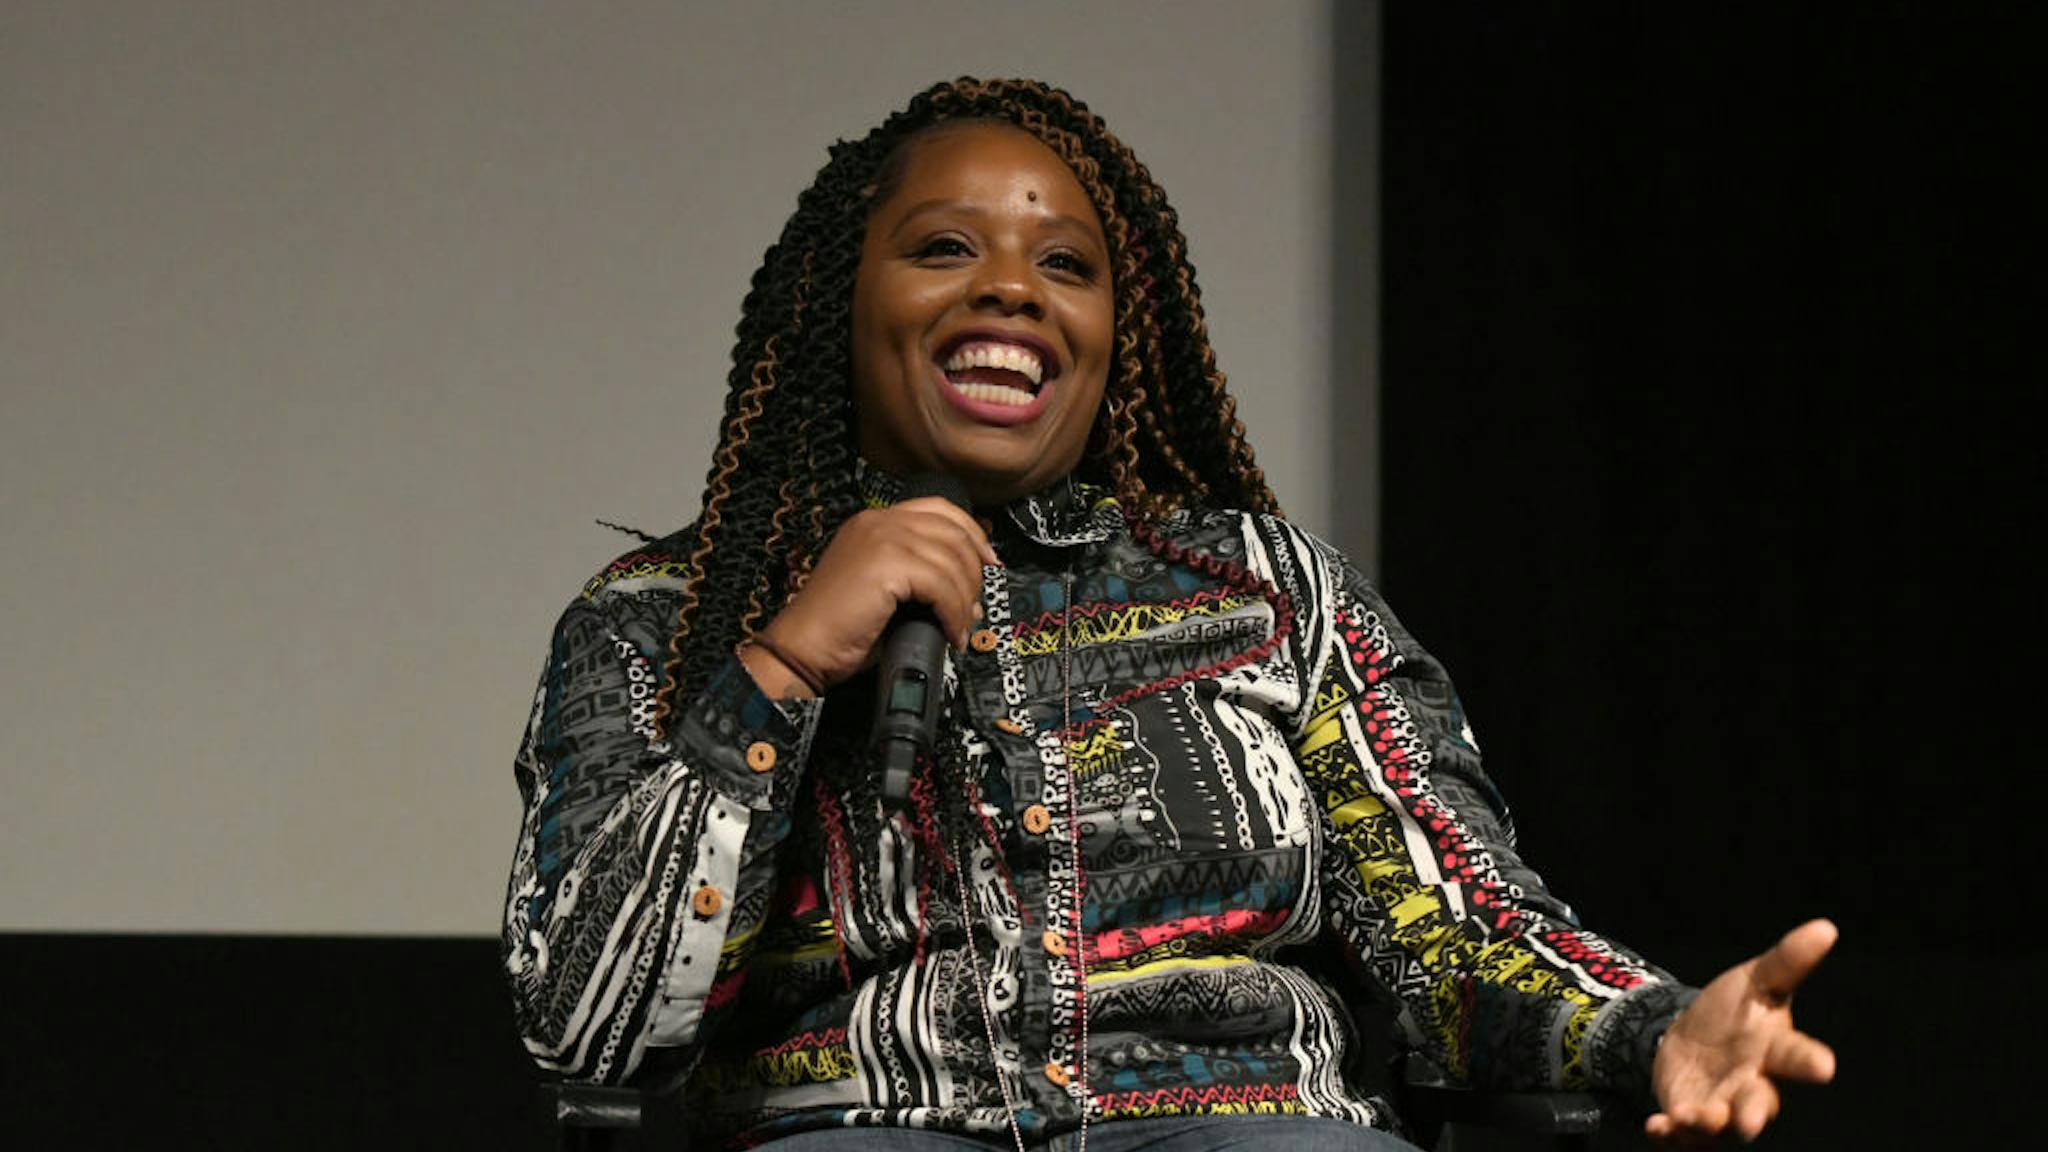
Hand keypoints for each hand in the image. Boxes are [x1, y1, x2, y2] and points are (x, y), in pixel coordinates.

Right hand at [742, 498, 998, 696]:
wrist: (802, 648)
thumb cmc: (839, 628)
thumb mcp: (882, 588)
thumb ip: (918, 576)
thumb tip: (967, 591)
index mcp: (875, 521)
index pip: (939, 509)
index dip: (972, 534)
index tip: (989, 562)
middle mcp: (878, 521)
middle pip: (952, 532)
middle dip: (974, 571)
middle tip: (975, 605)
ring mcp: (881, 539)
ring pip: (952, 561)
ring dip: (965, 599)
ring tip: (960, 626)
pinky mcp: (886, 565)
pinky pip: (942, 586)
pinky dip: (954, 613)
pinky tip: (951, 634)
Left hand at [1647, 918, 1837, 1143]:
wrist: (1691, 1037)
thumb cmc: (1736, 1013)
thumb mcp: (1756, 981)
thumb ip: (1787, 961)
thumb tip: (1826, 927)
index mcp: (1775, 1051)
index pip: (1797, 1056)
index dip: (1810, 1062)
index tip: (1824, 1066)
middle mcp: (1754, 1086)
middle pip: (1760, 1104)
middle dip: (1754, 1113)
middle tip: (1749, 1120)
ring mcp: (1722, 1107)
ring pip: (1720, 1125)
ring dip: (1706, 1123)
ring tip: (1689, 1116)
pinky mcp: (1690, 1117)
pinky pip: (1683, 1135)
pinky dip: (1670, 1133)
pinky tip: (1657, 1126)